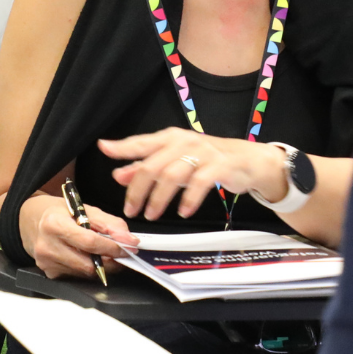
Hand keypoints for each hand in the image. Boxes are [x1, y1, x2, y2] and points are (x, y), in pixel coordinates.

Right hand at [18, 193, 137, 279]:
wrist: (27, 221)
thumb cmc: (56, 212)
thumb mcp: (82, 208)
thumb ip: (107, 223)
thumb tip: (127, 238)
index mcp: (54, 224)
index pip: (90, 243)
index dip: (113, 247)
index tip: (129, 246)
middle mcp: (47, 246)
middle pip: (88, 264)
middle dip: (110, 260)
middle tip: (121, 253)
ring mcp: (46, 263)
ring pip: (84, 273)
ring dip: (100, 265)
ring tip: (103, 252)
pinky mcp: (49, 273)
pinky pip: (77, 275)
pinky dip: (86, 268)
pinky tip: (84, 256)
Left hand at [98, 129, 290, 220]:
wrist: (249, 160)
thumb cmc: (207, 160)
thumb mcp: (175, 161)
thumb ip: (147, 167)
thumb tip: (119, 175)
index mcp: (170, 138)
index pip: (141, 142)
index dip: (122, 147)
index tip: (104, 148)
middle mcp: (184, 142)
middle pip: (152, 166)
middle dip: (138, 190)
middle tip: (131, 210)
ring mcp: (202, 153)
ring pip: (171, 176)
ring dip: (158, 199)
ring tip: (151, 215)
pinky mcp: (219, 166)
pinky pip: (198, 184)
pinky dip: (188, 200)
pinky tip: (182, 212)